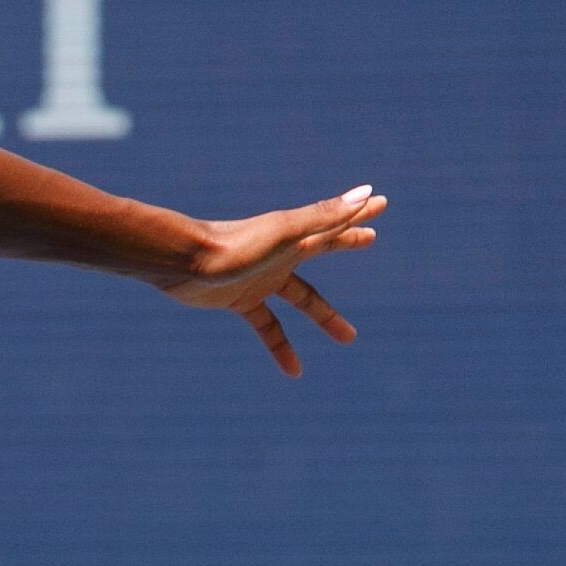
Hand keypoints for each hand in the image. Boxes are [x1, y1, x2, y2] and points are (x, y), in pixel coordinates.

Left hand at [163, 186, 385, 376]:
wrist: (183, 263)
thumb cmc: (234, 245)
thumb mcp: (286, 234)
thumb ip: (325, 217)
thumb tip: (368, 194)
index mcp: (295, 236)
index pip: (335, 223)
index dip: (358, 214)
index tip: (382, 204)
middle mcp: (280, 254)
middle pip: (322, 248)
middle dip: (347, 242)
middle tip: (370, 239)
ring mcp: (261, 278)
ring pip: (301, 299)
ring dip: (325, 317)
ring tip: (350, 338)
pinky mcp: (240, 300)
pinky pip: (267, 327)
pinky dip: (280, 347)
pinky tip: (295, 371)